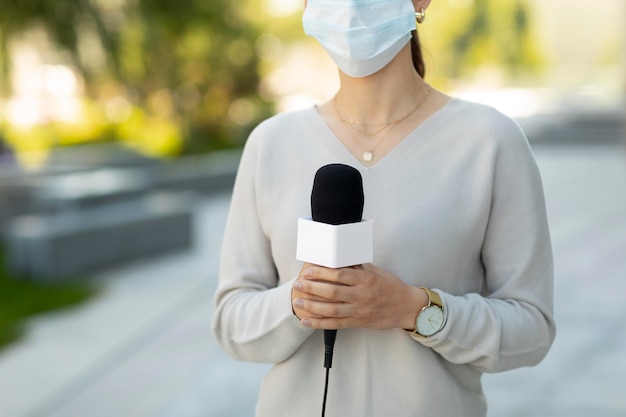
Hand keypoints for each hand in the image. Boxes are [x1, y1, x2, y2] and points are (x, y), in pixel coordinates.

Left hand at [291, 263, 426, 329]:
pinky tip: (306, 321)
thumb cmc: (390, 286)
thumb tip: (336, 257)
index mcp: (365, 279)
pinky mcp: (358, 323)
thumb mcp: (375, 271)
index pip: (339, 275)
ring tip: (298, 302)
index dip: (321, 273)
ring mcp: (359, 311)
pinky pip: (336, 324)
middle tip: (298, 284)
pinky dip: (319, 323)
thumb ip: (356, 266)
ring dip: (312, 306)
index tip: (308, 271)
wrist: (406, 307)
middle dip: (312, 288)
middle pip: (332, 292)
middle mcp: (362, 295)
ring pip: (331, 310)